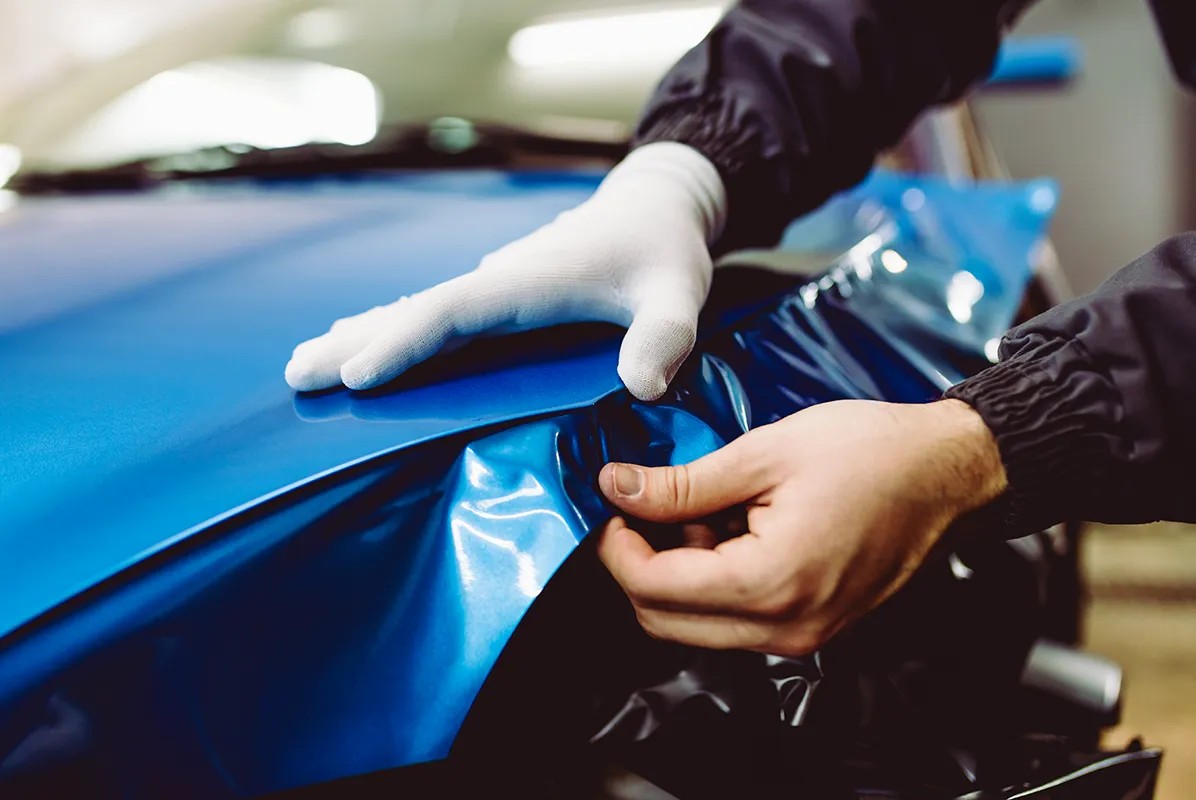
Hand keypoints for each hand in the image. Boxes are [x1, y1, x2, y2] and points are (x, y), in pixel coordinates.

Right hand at [284, 142, 725, 400]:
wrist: (656, 202)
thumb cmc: (664, 249)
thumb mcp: (679, 293)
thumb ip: (665, 336)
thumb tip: (642, 387)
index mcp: (528, 282)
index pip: (453, 312)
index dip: (404, 341)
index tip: (357, 374)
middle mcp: (499, 279)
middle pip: (414, 310)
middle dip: (355, 342)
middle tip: (295, 376)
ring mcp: (494, 284)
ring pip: (416, 311)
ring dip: (360, 335)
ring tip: (304, 364)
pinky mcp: (499, 292)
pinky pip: (435, 315)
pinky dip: (392, 330)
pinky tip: (365, 343)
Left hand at [597, 399, 1006, 655]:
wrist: (946, 471)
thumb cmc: (870, 453)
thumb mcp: (763, 454)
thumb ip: (683, 483)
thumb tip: (617, 487)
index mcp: (770, 583)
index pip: (653, 589)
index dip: (616, 547)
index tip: (612, 504)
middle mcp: (785, 628)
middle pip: (665, 620)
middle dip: (641, 563)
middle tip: (650, 504)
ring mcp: (802, 635)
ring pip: (697, 624)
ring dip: (680, 572)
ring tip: (708, 508)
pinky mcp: (812, 627)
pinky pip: (736, 620)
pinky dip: (715, 580)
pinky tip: (734, 528)